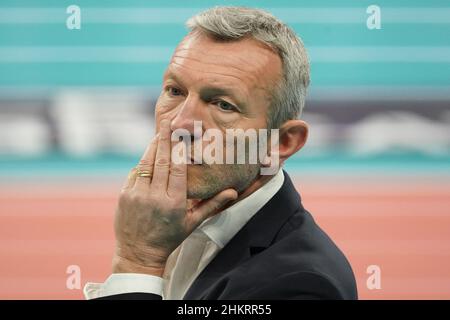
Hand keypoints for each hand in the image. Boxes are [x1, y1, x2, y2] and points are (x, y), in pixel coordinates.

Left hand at [112, 119, 237, 275]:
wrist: (139, 252)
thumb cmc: (170, 237)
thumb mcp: (193, 222)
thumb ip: (212, 204)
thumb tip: (233, 192)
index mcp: (175, 202)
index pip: (177, 167)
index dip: (179, 148)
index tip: (182, 134)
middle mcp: (155, 196)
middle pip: (161, 160)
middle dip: (165, 139)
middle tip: (168, 122)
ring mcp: (137, 195)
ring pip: (146, 163)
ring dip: (153, 146)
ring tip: (160, 133)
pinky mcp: (125, 195)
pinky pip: (135, 172)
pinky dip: (144, 162)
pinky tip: (150, 155)